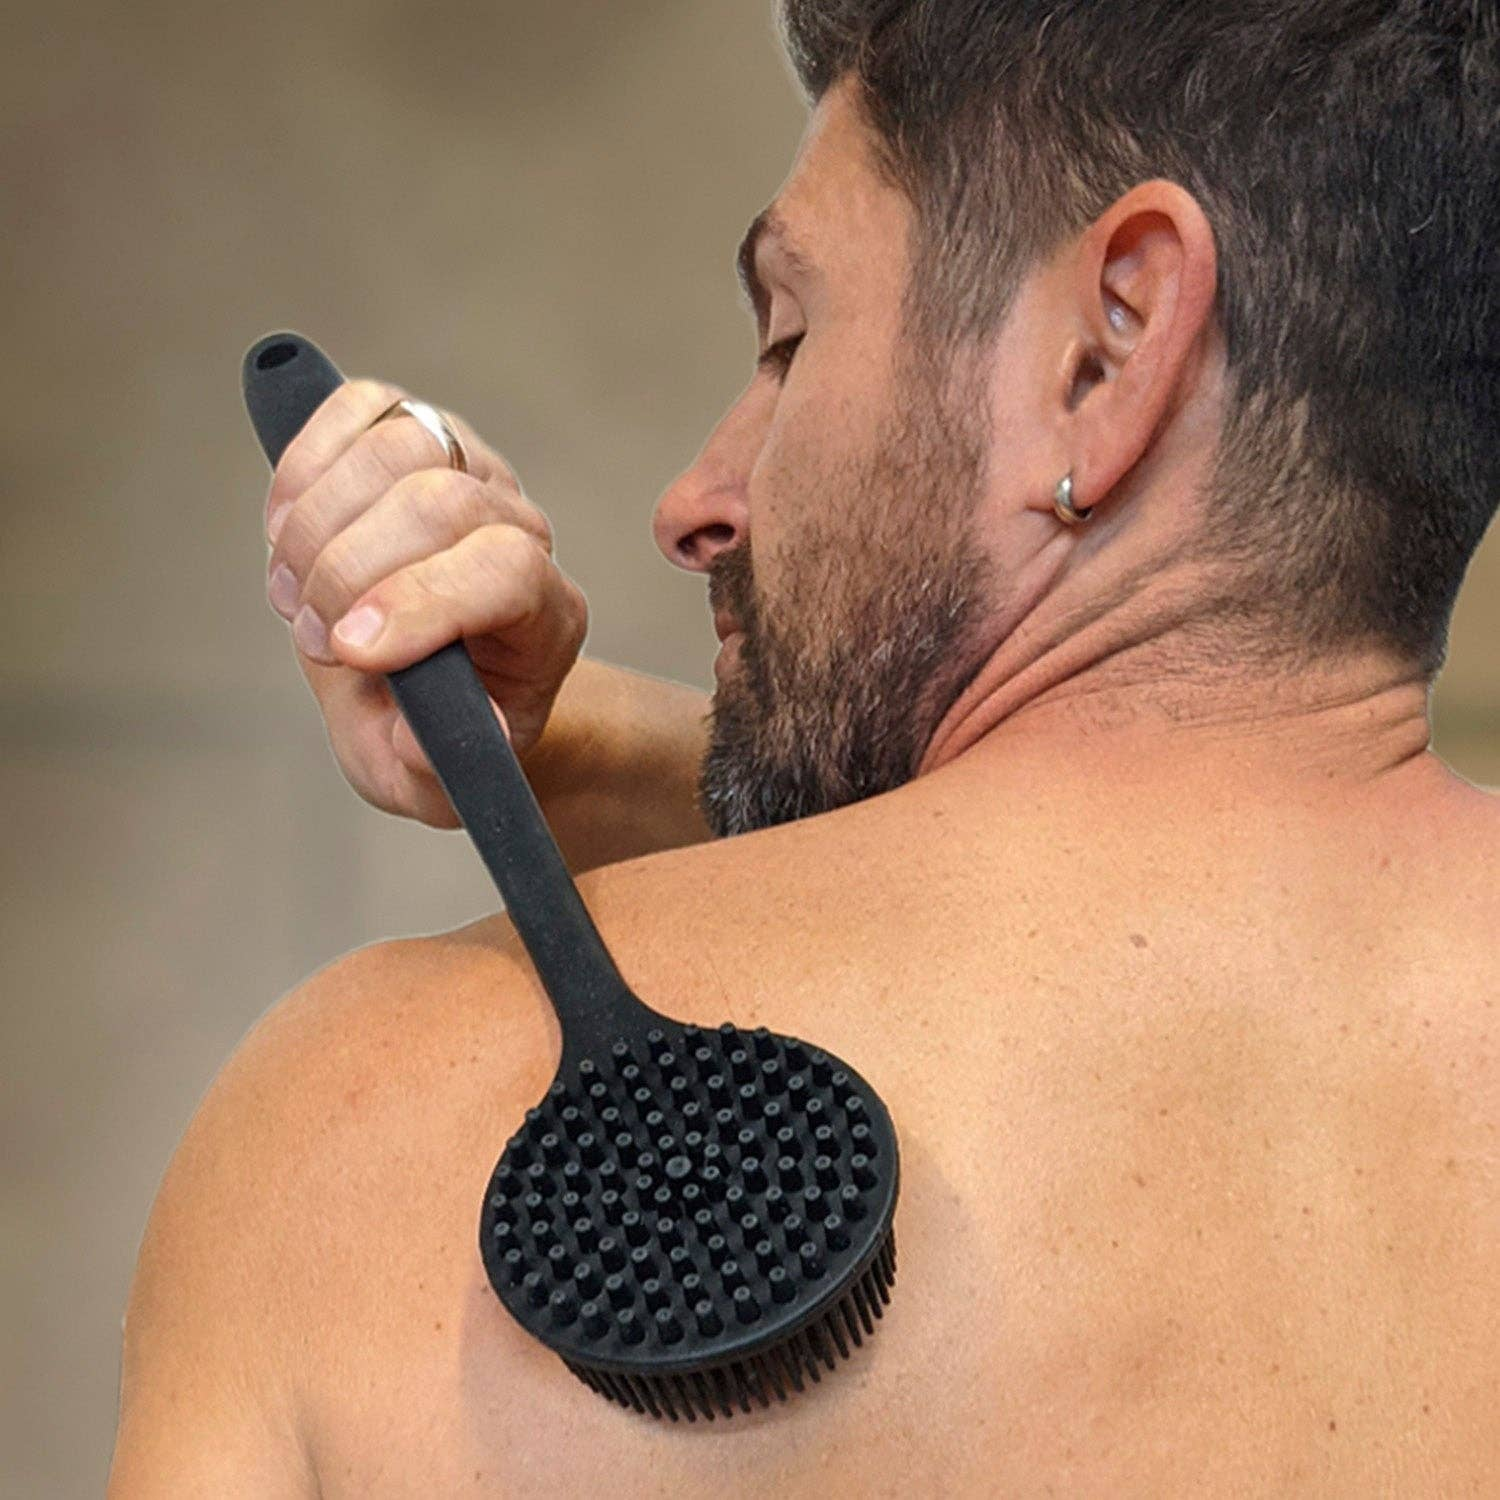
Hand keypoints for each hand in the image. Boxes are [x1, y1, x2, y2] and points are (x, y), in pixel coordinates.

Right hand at [263, 379, 589, 828]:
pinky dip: (305, 462)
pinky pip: (364, 406)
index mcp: (546, 617)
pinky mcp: (414, 433)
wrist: (417, 688)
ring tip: (297, 592)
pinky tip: (287, 529)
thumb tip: (423, 734)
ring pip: (402, 445)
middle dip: (350, 569)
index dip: (421, 602)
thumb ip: (434, 763)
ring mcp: (471, 470)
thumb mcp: (429, 779)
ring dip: (319, 522)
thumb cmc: (430, 731)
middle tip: (314, 636)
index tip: (352, 652)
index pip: (506, 573)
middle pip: (444, 500)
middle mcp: (520, 530)